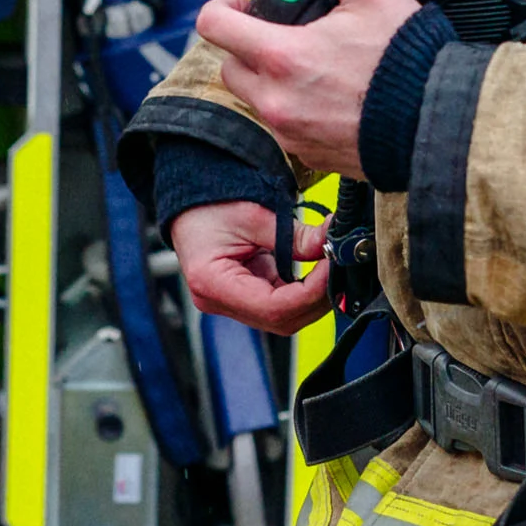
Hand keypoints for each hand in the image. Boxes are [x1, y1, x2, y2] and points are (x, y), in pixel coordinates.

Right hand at [172, 202, 331, 335]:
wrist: (188, 206)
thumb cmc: (207, 206)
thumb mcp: (252, 214)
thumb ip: (293, 236)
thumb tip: (328, 247)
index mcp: (212, 284)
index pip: (272, 308)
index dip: (310, 292)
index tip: (331, 267)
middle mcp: (219, 302)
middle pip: (280, 320)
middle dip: (315, 298)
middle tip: (337, 267)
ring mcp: (232, 304)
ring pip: (284, 317)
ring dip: (312, 296)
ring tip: (329, 266)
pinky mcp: (244, 298)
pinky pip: (280, 304)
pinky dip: (302, 290)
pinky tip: (316, 270)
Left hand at [188, 0, 421, 186]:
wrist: (438, 118)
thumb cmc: (407, 56)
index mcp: (283, 56)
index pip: (214, 25)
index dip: (223, 7)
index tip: (244, 5)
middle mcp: (276, 100)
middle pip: (230, 65)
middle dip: (250, 45)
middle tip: (285, 33)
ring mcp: (290, 132)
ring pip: (255, 99)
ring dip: (271, 79)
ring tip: (313, 65)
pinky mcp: (307, 154)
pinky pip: (283, 127)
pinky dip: (294, 109)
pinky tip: (329, 95)